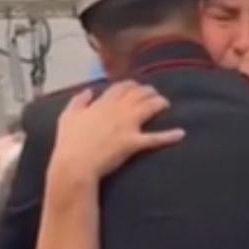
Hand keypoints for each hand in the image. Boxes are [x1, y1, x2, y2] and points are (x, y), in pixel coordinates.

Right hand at [50, 81, 184, 177]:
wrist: (75, 164)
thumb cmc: (70, 141)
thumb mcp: (68, 116)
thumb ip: (78, 100)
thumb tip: (88, 91)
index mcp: (103, 102)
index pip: (122, 87)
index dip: (132, 85)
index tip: (136, 87)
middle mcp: (118, 109)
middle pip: (139, 93)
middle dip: (149, 91)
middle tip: (154, 95)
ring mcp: (128, 125)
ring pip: (150, 107)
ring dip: (160, 103)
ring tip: (166, 104)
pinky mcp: (134, 142)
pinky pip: (155, 138)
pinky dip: (169, 135)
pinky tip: (180, 134)